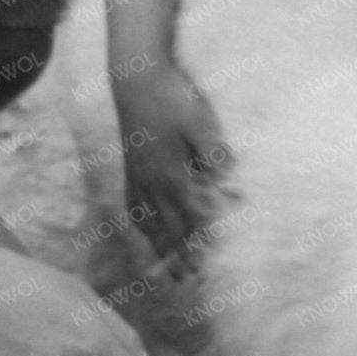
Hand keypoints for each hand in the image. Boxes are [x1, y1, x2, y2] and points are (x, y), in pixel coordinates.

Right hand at [112, 60, 232, 264]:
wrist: (136, 75)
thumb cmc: (171, 95)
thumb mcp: (199, 119)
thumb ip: (212, 150)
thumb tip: (226, 177)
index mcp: (171, 172)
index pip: (190, 216)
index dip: (201, 241)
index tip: (210, 264)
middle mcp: (151, 180)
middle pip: (167, 227)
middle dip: (178, 255)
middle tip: (188, 280)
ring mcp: (138, 174)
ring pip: (147, 220)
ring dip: (158, 247)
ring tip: (164, 269)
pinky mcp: (130, 165)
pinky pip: (132, 203)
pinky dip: (139, 223)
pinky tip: (142, 229)